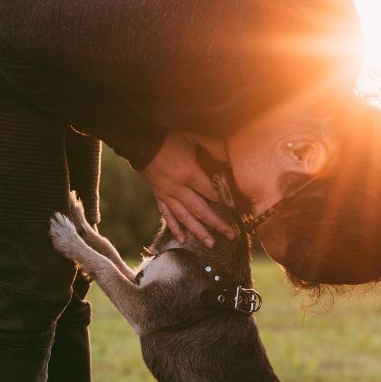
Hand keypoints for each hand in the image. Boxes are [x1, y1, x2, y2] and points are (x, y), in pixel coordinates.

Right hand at [138, 132, 235, 246]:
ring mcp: (167, 195)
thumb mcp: (193, 138)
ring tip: (211, 244)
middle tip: (232, 236)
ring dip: (199, 232)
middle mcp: (178, 189)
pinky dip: (175, 228)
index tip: (239, 210)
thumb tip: (231, 160)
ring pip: (185, 218)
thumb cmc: (169, 137)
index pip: (212, 193)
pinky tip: (183, 239)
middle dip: (218, 224)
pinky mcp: (158, 196)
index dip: (227, 202)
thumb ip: (213, 148)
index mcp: (189, 174)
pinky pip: (167, 215)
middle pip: (201, 211)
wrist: (140, 141)